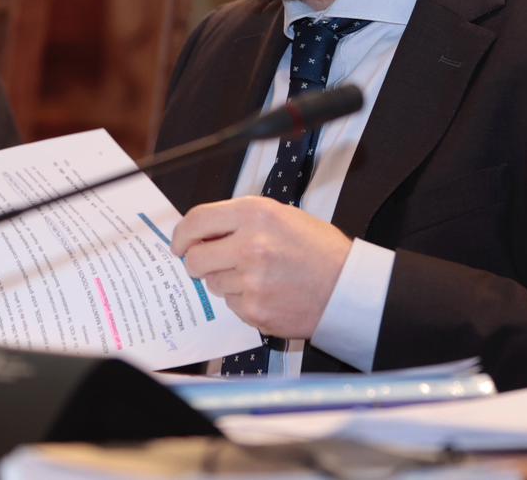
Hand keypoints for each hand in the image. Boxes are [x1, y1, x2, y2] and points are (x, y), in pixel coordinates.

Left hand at [171, 196, 351, 340]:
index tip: (178, 243)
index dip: (181, 234)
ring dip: (226, 281)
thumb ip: (241, 220)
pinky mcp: (255, 310)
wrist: (348, 288)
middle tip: (210, 263)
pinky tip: (267, 292)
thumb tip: (204, 231)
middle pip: (195, 257)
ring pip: (213, 284)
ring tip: (256, 276)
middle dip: (197, 261)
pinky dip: (243, 300)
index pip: (197, 220)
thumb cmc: (320, 251)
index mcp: (255, 215)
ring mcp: (251, 281)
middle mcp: (249, 246)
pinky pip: (232, 305)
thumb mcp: (281, 216)